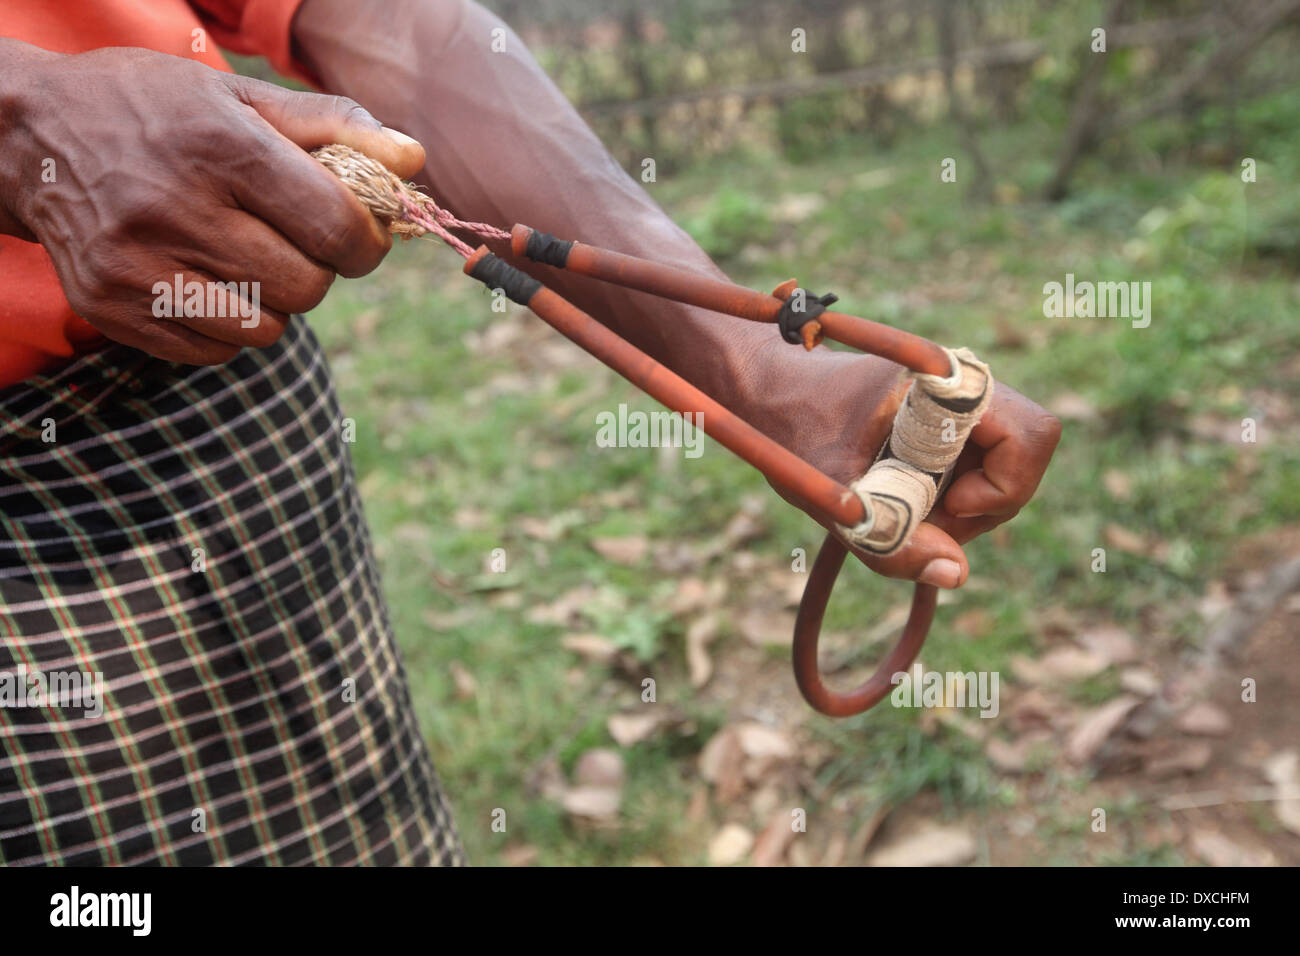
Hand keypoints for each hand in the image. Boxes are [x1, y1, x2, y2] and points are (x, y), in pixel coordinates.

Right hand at [0, 42, 424, 363]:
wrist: (29, 135)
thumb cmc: (156, 111)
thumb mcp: (240, 97)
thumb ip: (334, 128)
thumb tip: (415, 162)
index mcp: (220, 149)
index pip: (335, 225)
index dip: (367, 240)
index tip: (360, 233)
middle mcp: (175, 210)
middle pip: (307, 287)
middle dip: (320, 269)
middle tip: (295, 241)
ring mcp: (137, 267)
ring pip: (267, 329)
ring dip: (277, 303)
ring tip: (247, 259)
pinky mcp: (113, 310)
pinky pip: (216, 351)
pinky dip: (232, 327)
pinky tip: (207, 281)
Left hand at [746, 338, 1061, 588]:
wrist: (764, 394)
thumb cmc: (790, 433)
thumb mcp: (834, 498)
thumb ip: (892, 541)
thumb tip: (956, 576)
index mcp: (942, 383)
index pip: (1032, 436)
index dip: (999, 486)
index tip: (940, 501)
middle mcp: (963, 386)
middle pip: (1024, 460)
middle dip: (981, 507)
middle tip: (917, 520)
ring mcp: (962, 404)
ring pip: (1005, 470)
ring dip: (963, 508)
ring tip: (901, 510)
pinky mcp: (951, 423)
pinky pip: (980, 467)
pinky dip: (949, 498)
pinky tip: (903, 499)